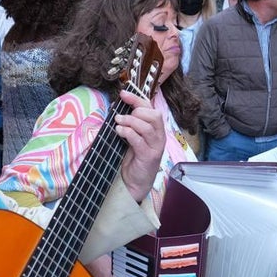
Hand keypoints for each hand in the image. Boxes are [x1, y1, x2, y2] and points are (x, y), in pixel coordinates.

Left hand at [116, 88, 165, 202]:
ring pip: (148, 126)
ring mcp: (156, 147)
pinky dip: (129, 133)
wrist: (134, 182)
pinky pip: (140, 140)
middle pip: (154, 115)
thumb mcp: (131, 137)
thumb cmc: (132, 158)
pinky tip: (120, 132)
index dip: (137, 98)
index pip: (150, 107)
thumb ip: (128, 124)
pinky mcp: (149, 157)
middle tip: (121, 116)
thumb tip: (117, 108)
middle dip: (136, 110)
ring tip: (118, 123)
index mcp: (155, 129)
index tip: (123, 94)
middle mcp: (159, 136)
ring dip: (131, 121)